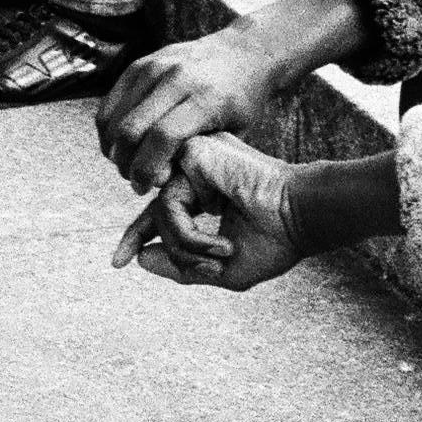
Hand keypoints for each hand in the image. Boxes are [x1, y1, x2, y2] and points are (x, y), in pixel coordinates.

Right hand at [97, 19, 280, 193]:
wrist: (240, 53)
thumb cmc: (241, 101)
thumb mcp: (234, 134)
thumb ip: (201, 157)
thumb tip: (164, 185)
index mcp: (206, 97)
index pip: (163, 137)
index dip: (148, 170)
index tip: (147, 188)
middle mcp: (176, 77)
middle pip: (132, 129)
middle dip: (127, 165)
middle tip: (137, 181)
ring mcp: (153, 66)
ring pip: (114, 118)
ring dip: (114, 150)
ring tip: (130, 164)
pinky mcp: (138, 64)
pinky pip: (109, 103)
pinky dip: (109, 131)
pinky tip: (123, 145)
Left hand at [112, 136, 305, 292]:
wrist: (301, 217)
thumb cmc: (275, 240)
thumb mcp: (224, 266)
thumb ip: (182, 264)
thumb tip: (141, 259)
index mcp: (209, 191)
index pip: (165, 213)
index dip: (140, 236)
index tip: (119, 261)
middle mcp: (199, 172)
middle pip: (158, 211)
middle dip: (146, 239)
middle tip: (124, 261)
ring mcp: (196, 161)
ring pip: (162, 212)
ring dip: (186, 247)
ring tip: (221, 254)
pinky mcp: (194, 155)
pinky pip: (168, 205)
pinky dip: (189, 235)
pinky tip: (221, 242)